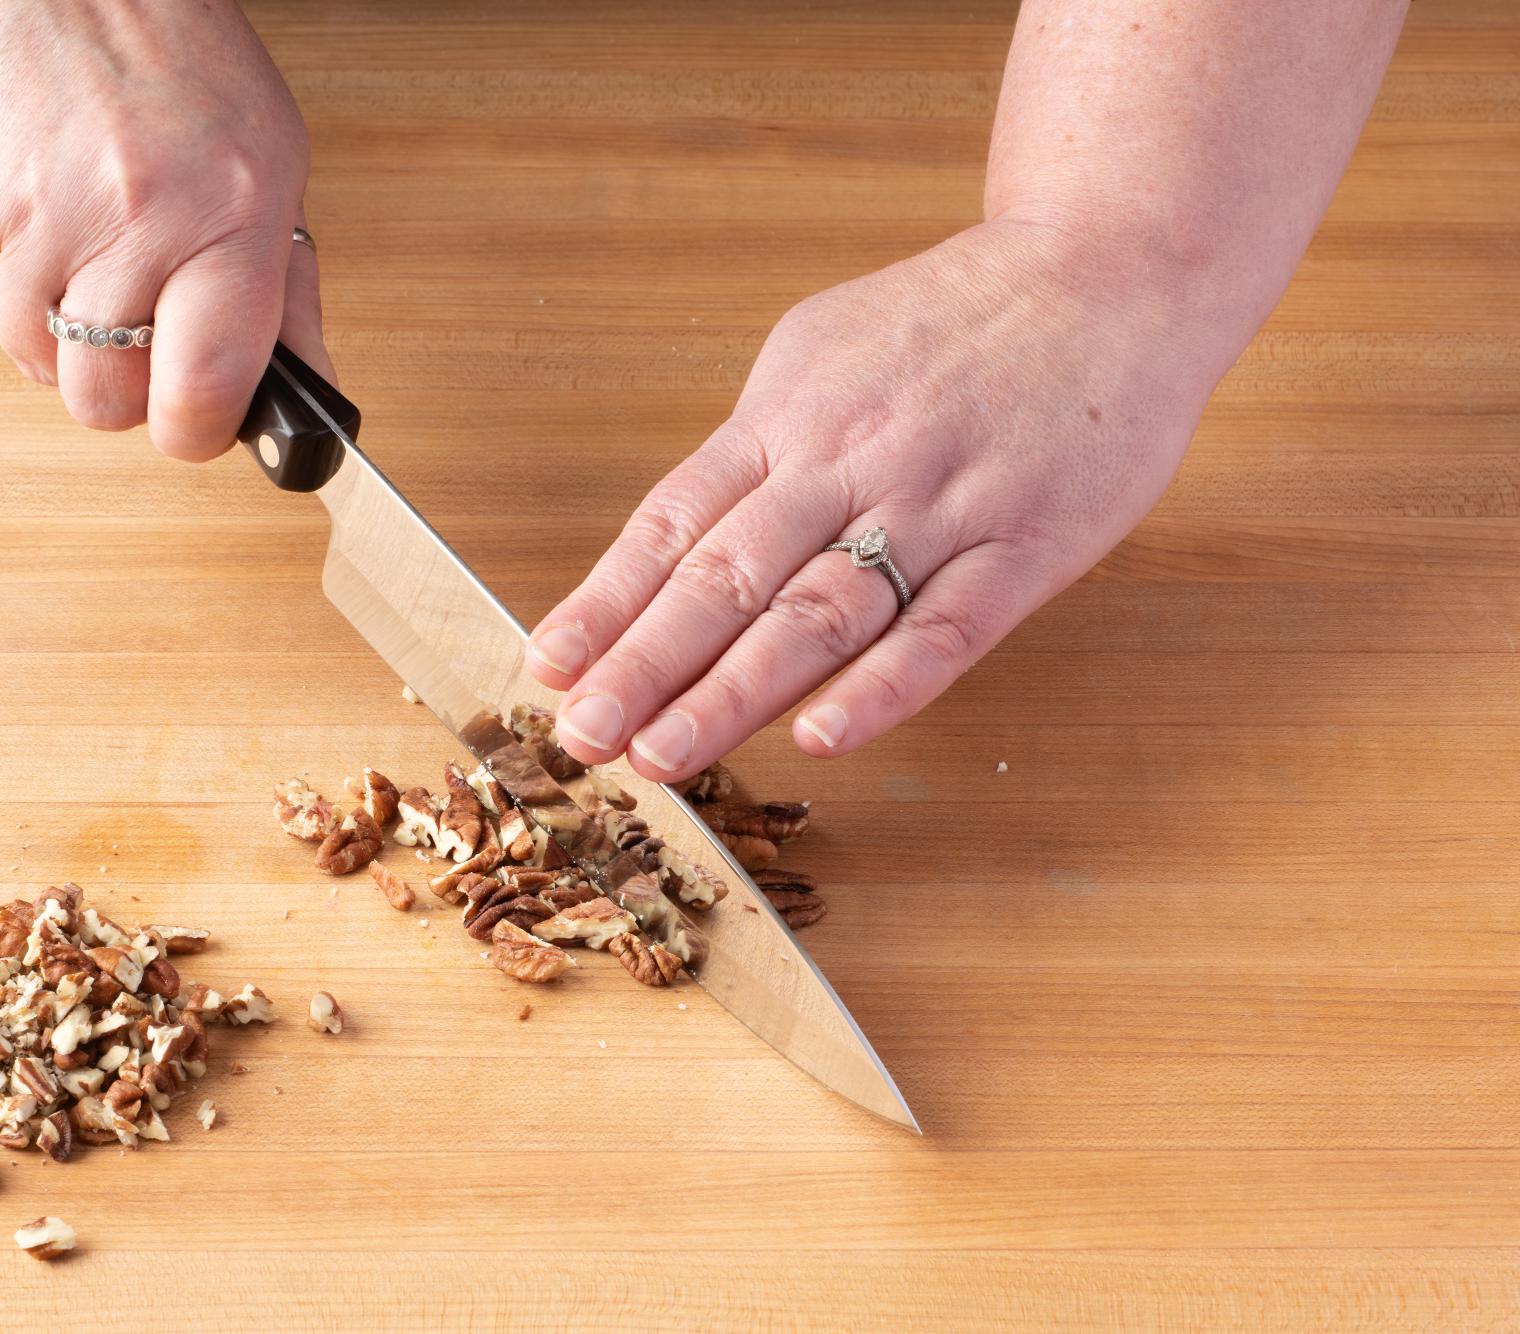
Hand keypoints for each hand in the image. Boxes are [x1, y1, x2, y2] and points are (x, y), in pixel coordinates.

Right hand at [0, 0, 323, 455]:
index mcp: (227, 211)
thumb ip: (288, 298)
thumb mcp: (273, 167)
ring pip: (34, 359)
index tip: (195, 426)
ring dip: (61, 338)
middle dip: (120, 392)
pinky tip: (47, 221)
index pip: (202, 383)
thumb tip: (308, 403)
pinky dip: (14, 286)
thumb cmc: (178, 68)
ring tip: (93, 259)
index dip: (194, 431)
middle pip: (100, 397)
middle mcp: (129, 213)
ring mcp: (33, 211)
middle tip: (139, 341)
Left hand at [526, 219, 1230, 777]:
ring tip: (663, 755)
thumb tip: (675, 540)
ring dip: (733, 691)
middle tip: (583, 735)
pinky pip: (944, 630)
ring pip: (819, 613)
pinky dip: (882, 687)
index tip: (550, 663)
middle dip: (645, 663)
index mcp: (789, 416)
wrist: (1110, 267)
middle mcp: (849, 461)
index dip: (607, 599)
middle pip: (727, 576)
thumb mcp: (825, 352)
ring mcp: (938, 506)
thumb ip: (758, 448)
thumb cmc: (954, 322)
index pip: (675, 522)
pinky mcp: (1024, 548)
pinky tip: (822, 737)